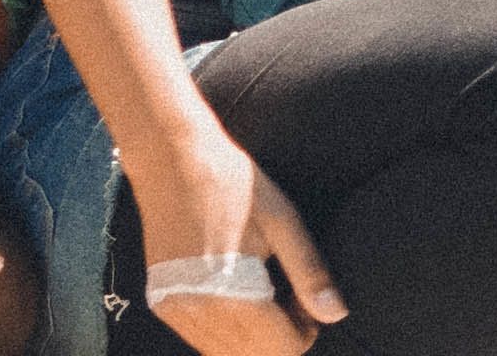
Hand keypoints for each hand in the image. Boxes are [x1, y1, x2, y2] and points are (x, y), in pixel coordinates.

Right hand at [124, 126, 347, 355]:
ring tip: (267, 292)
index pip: (280, 349)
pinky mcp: (161, 302)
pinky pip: (201, 339)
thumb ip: (309, 273)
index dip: (306, 332)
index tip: (309, 301)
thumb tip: (334, 314)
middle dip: (280, 338)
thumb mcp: (283, 222)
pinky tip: (240, 295)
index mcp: (233, 294)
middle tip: (291, 297)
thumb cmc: (232, 184)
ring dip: (252, 339)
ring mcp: (175, 310)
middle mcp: (198, 312)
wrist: (172, 160)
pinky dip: (226, 331)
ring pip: (224, 354)